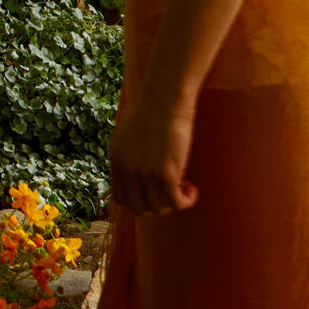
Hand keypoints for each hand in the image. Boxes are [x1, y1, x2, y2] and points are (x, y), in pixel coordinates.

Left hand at [109, 93, 198, 217]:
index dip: (140, 202)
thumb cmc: (151, 112)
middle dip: (157, 206)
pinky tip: (192, 188)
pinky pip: (177, 202)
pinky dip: (187, 200)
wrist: (163, 99)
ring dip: (174, 203)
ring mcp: (145, 174)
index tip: (155, 193)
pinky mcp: (165, 173)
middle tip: (171, 192)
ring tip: (184, 186)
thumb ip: (127, 157)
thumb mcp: (127, 136)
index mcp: (116, 162)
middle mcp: (127, 171)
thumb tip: (136, 176)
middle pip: (140, 208)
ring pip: (159, 208)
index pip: (121, 200)